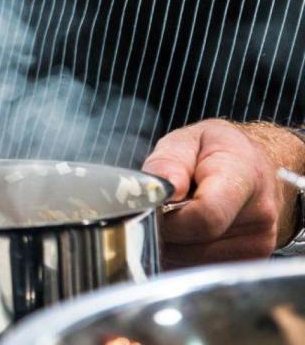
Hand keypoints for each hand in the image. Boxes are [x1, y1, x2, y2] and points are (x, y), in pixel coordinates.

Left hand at [142, 119, 304, 268]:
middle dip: (163, 230)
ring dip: (170, 246)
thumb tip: (163, 189)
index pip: (206, 216)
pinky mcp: (249, 263)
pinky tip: (185, 233)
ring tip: (176, 217)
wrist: (254, 167)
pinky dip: (180, 257)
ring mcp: (257, 244)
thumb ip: (170, 162)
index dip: (169, 217)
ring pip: (191, 262)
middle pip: (193, 244)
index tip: (153, 205)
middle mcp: (258, 216)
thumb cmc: (216, 152)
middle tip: (160, 209)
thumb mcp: (188, 140)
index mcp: (243, 177)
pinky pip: (197, 271)